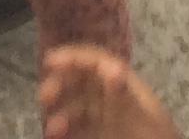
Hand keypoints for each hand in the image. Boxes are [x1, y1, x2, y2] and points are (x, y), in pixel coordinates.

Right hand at [39, 47, 179, 138]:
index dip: (73, 57)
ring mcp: (108, 120)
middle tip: (45, 96)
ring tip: (52, 129)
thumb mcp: (144, 119)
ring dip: (61, 114)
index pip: (97, 62)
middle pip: (82, 82)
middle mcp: (115, 99)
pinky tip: (55, 135)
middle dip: (60, 85)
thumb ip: (126, 95)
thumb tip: (112, 67)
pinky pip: (79, 129)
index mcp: (127, 86)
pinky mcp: (102, 136)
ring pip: (77, 108)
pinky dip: (65, 131)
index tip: (50, 61)